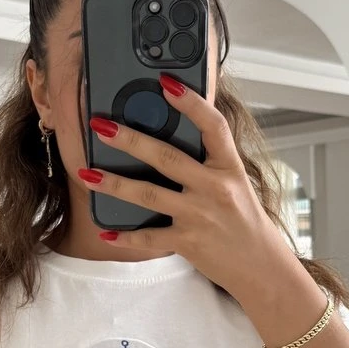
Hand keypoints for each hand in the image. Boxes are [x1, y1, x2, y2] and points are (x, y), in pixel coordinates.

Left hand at [80, 72, 293, 299]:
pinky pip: (149, 238)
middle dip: (130, 140)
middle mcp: (215, 188)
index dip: (190, 102)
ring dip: (114, 183)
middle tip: (101, 126)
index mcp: (229, 167)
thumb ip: (209, 162)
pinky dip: (125, 237)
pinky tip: (105, 231)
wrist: (261, 265)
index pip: (212, 126)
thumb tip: (170, 136)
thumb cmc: (244, 220)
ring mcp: (200, 216)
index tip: (166, 82)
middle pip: (167, 157)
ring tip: (87, 173)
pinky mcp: (188, 242)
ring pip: (149, 194)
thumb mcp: (235, 183)